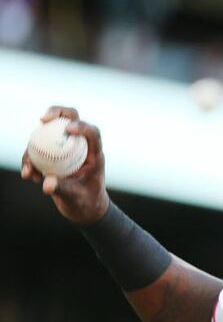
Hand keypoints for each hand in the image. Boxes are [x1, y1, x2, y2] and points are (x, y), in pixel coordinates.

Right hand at [21, 106, 109, 225]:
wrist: (82, 209)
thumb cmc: (86, 202)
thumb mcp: (76, 197)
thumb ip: (63, 189)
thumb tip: (47, 185)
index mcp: (94, 153)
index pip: (93, 133)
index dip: (82, 126)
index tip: (68, 129)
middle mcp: (80, 147)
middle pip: (70, 119)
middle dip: (57, 112)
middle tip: (43, 119)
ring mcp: (65, 149)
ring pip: (48, 134)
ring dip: (34, 146)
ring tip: (30, 168)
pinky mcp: (52, 156)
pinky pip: (38, 151)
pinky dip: (30, 161)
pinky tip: (28, 176)